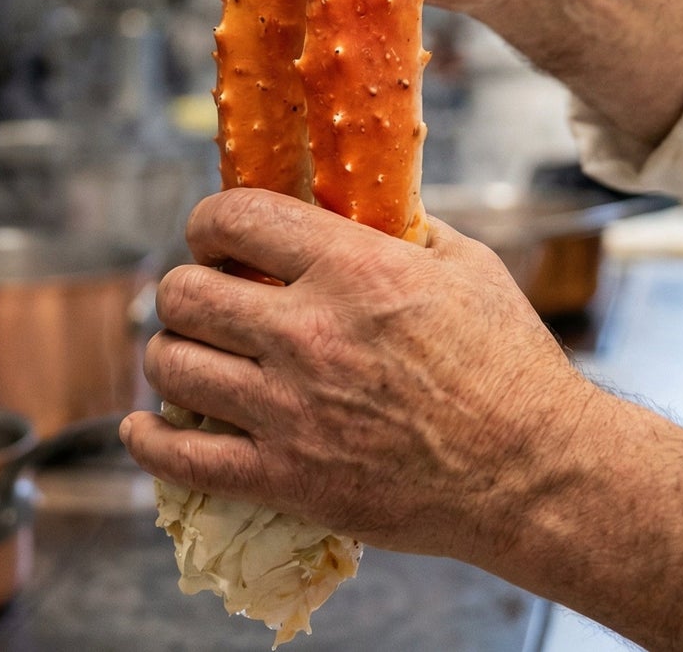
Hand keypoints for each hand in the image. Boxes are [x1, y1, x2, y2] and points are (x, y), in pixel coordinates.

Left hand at [119, 187, 596, 562]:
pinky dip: (152, 440)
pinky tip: (149, 426)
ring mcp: (291, 411)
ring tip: (191, 350)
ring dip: (171, 352)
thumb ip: (405, 228)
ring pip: (172, 365)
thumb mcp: (467, 264)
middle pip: (185, 292)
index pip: (237, 217)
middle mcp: (310, 333)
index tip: (213, 231)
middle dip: (184, 284)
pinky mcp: (287, 479)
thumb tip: (360, 204)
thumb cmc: (509, 361)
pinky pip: (181, 459)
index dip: (209, 219)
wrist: (532, 472)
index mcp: (355, 269)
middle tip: (204, 293)